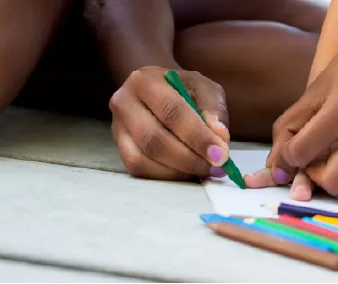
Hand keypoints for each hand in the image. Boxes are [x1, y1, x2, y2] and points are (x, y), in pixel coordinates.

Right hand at [109, 66, 231, 180]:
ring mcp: (117, 127)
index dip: (198, 136)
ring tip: (203, 170)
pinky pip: (137, 169)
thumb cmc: (183, 89)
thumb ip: (214, 109)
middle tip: (214, 167)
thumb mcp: (204, 88)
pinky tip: (185, 172)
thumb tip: (219, 137)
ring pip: (141, 159)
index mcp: (145, 80)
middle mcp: (123, 102)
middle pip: (154, 139)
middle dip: (189, 159)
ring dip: (177, 171)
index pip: (172, 112)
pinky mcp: (119, 147)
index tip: (220, 154)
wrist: (157, 89)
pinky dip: (165, 176)